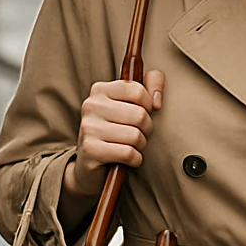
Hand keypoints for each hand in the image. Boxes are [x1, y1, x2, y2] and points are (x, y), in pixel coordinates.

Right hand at [65, 71, 165, 200]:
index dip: (148, 105)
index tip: (142, 112)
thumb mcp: (132, 101)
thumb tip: (156, 101)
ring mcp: (88, 127)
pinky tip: (128, 158)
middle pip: (140, 115)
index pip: (138, 90)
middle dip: (146, 128)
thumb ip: (151, 82)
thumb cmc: (117, 128)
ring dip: (140, 145)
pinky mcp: (91, 150)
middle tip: (137, 133)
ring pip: (135, 136)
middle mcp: (91, 105)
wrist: (91, 163)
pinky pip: (128, 154)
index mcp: (100, 89)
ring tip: (130, 145)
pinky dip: (135, 159)